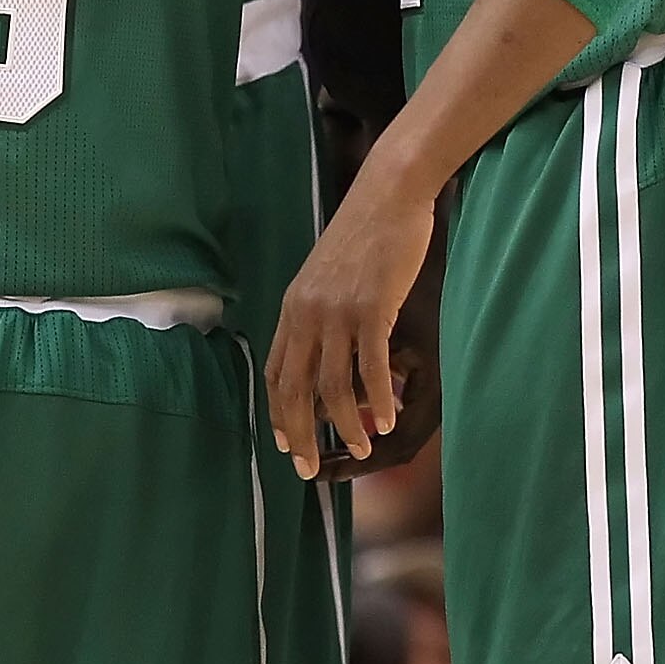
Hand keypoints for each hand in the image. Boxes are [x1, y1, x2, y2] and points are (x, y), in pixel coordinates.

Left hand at [266, 168, 434, 479]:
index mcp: (294, 307)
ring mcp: (338, 311)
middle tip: (312, 469)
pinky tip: (389, 420)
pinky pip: (370, 368)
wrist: (388, 194)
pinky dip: (378, 401)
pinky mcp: (372, 307)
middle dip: (303, 435)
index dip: (279, 413)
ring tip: (365, 449)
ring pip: (334, 386)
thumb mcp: (327, 275)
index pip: (275, 372)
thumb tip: (322, 349)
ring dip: (348, 425)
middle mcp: (308, 313)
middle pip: (296, 389)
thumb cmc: (364, 233)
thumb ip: (320, 312)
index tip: (288, 445)